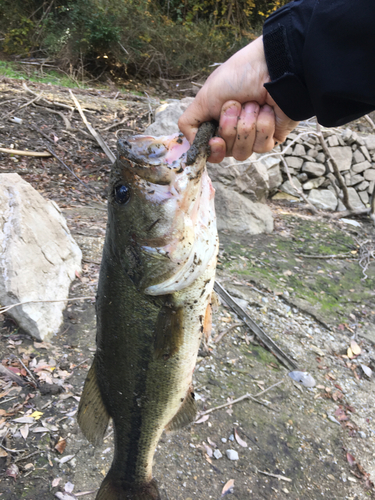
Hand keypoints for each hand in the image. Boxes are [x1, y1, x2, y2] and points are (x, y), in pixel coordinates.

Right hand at [178, 36, 298, 162]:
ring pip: (244, 151)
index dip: (214, 149)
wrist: (272, 67)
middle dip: (230, 127)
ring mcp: (254, 136)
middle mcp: (235, 132)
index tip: (216, 139)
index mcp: (218, 124)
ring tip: (253, 104)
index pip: (212, 152)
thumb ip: (189, 123)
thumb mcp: (204, 97)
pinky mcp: (273, 137)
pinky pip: (262, 146)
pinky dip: (263, 126)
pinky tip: (267, 109)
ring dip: (246, 125)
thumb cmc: (239, 75)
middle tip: (236, 104)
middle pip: (227, 152)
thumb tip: (190, 144)